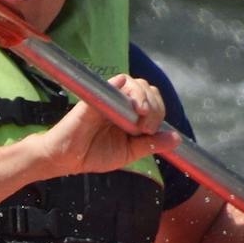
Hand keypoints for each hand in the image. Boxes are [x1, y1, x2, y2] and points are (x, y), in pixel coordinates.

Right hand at [39, 73, 168, 178]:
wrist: (67, 159)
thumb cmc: (93, 154)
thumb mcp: (128, 153)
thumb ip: (151, 144)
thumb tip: (176, 139)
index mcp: (130, 114)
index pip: (153, 102)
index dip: (159, 112)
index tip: (151, 132)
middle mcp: (120, 102)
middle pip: (147, 89)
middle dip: (155, 106)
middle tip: (147, 128)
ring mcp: (108, 98)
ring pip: (134, 83)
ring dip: (143, 97)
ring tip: (141, 115)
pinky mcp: (95, 98)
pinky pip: (112, 84)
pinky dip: (122, 86)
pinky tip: (129, 99)